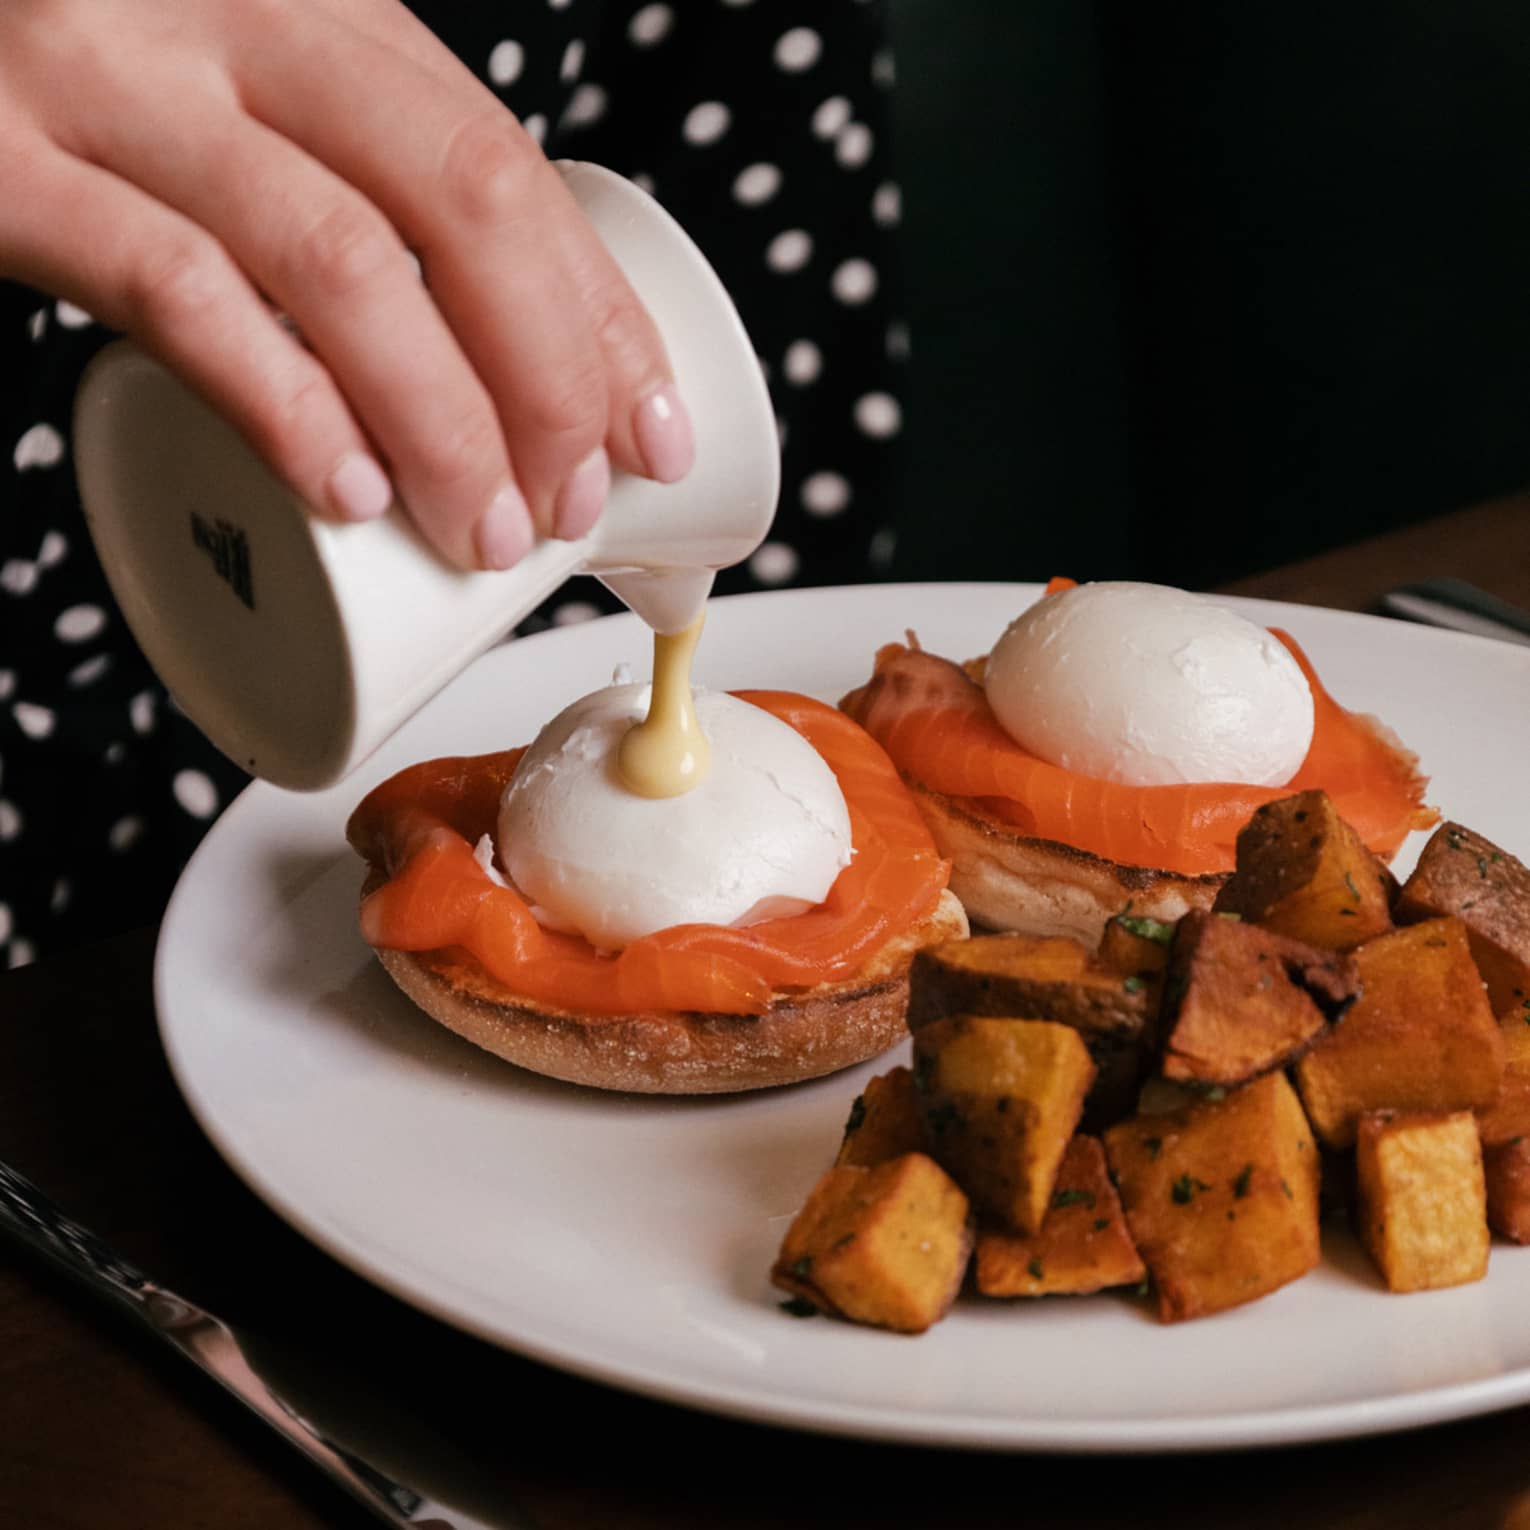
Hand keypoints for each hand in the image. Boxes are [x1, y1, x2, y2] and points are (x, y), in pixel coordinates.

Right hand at [0, 0, 694, 568]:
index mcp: (321, 11)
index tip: (651, 435)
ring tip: (480, 532)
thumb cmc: (94, 100)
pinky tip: (349, 492)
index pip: (509, 165)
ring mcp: (113, 83)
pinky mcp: (5, 169)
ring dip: (443, 423)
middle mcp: (233, 20)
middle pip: (462, 204)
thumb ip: (358, 188)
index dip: (599, 315)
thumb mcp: (248, 104)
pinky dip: (288, 408)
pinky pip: (180, 295)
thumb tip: (507, 379)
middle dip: (548, 379)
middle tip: (568, 505)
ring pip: (343, 262)